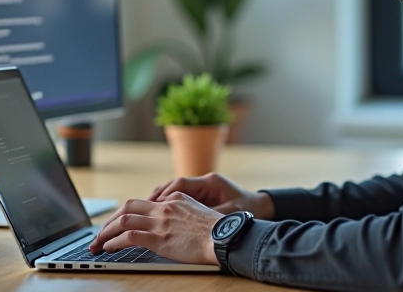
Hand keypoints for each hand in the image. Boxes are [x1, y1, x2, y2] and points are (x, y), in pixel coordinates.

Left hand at [89, 192, 222, 264]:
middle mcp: (164, 208)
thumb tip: (174, 222)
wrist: (226, 236)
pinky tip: (108, 248)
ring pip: (123, 220)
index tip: (117, 223)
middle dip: (110, 220)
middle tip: (100, 233)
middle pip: (127, 207)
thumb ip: (184, 212)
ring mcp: (161, 222)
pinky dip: (114, 242)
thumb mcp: (199, 213)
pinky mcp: (159, 238)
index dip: (126, 213)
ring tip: (97, 243)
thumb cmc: (219, 230)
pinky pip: (129, 236)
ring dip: (105, 232)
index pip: (143, 203)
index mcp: (174, 200)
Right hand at [147, 172, 274, 218]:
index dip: (165, 194)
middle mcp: (205, 182)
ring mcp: (203, 188)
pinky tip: (159, 214)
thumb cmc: (247, 211)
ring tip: (145, 210)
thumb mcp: (229, 215)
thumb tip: (189, 221)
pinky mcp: (202, 195)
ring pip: (175, 190)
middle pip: (174, 185)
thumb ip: (209, 215)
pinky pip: (180, 197)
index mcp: (211, 182)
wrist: (261, 207)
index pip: (181, 184)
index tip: (153, 206)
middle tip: (141, 207)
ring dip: (160, 200)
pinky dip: (168, 204)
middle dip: (156, 196)